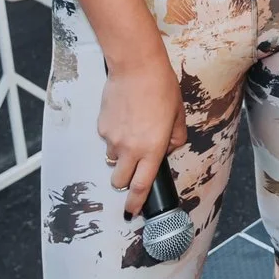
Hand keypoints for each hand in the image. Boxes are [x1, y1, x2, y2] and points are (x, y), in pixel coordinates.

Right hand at [96, 45, 188, 207]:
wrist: (135, 67)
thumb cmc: (161, 87)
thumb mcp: (178, 113)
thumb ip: (175, 136)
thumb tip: (169, 148)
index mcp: (152, 149)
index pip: (141, 186)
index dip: (135, 203)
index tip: (132, 212)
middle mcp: (130, 149)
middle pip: (119, 180)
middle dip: (124, 180)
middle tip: (132, 168)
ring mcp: (112, 139)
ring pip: (112, 159)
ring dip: (120, 154)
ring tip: (132, 130)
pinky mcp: (101, 127)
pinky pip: (107, 139)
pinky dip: (114, 135)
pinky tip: (124, 116)